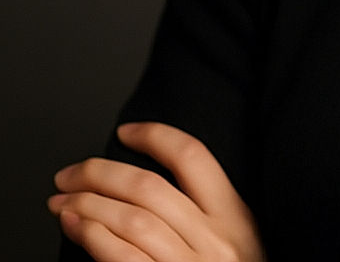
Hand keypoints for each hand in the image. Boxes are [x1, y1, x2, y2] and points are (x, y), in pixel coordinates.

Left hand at [48, 122, 264, 261]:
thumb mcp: (238, 245)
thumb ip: (208, 215)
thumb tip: (146, 189)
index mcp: (236, 217)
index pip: (194, 156)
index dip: (156, 136)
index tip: (125, 131)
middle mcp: (216, 239)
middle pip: (151, 187)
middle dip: (102, 173)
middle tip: (70, 173)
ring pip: (132, 221)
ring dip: (87, 205)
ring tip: (61, 202)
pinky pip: (124, 260)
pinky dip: (94, 238)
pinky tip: (75, 228)